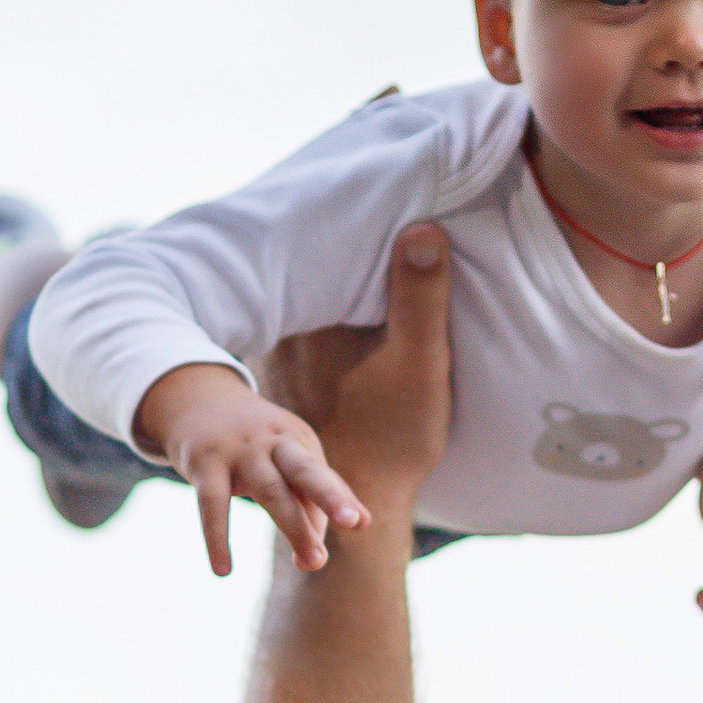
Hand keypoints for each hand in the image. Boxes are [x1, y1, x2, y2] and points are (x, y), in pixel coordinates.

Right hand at [133, 361, 367, 578]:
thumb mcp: (289, 457)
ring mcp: (237, 450)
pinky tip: (223, 571)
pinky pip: (211, 505)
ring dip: (292, 527)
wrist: (197, 401)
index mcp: (296, 439)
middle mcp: (271, 440)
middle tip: (352, 522)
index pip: (321, 476)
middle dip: (329, 496)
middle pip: (305, 469)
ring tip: (308, 565)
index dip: (337, 500)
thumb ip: (323, 492)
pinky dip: (217, 539)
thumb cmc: (254, 442)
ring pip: (269, 490)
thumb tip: (364, 524)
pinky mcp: (203, 462)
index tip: (356, 524)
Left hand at [257, 224, 454, 543]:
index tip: (370, 194)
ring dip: (328, 278)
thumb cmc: (390, 436)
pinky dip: (324, 312)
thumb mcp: (419, 363)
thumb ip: (419, 297)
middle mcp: (285, 332)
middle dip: (333, 244)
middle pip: (309, 270)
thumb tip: (421, 228)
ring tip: (360, 250)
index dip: (346, 220)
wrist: (355, 508)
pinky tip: (347, 308)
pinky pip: (305, 328)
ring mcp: (282, 356)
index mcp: (312, 319)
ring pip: (305, 300)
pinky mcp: (290, 378)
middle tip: (364, 210)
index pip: (323, 248)